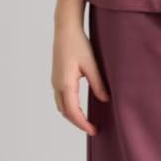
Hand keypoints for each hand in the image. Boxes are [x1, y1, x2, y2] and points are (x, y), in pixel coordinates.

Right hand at [51, 21, 109, 135]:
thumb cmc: (78, 44)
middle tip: (92, 128)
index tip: (93, 130)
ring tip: (86, 120)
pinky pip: (60, 98)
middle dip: (77, 122)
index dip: (83, 123)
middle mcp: (57, 85)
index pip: (73, 111)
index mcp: (65, 84)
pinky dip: (69, 106)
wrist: (65, 29)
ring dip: (72, 115)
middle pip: (65, 112)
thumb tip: (105, 100)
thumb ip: (98, 84)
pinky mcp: (56, 77)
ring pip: (61, 106)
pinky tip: (78, 105)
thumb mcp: (92, 65)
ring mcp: (55, 81)